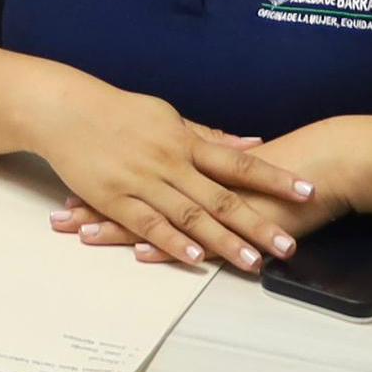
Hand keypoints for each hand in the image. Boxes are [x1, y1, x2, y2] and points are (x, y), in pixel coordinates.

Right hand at [28, 78, 327, 273]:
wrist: (65, 109)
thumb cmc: (118, 112)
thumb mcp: (168, 116)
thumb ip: (209, 136)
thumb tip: (252, 144)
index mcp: (185, 140)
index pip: (239, 163)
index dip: (275, 178)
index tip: (306, 192)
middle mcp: (169, 161)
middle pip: (221, 197)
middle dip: (258, 223)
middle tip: (289, 245)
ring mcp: (142, 181)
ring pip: (190, 215)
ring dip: (223, 241)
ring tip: (253, 262)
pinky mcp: (114, 198)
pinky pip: (148, 224)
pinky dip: (172, 240)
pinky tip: (195, 256)